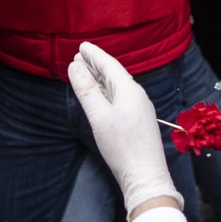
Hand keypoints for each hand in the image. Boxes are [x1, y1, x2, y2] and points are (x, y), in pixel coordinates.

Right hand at [68, 42, 180, 219]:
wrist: (145, 176)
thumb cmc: (123, 147)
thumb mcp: (99, 117)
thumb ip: (87, 91)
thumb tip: (75, 67)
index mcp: (130, 90)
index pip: (109, 65)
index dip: (95, 54)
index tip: (82, 45)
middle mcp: (137, 96)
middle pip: (114, 75)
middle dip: (96, 65)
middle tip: (79, 56)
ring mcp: (139, 109)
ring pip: (117, 87)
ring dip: (100, 79)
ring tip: (86, 72)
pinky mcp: (138, 122)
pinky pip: (120, 98)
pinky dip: (106, 92)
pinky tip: (101, 96)